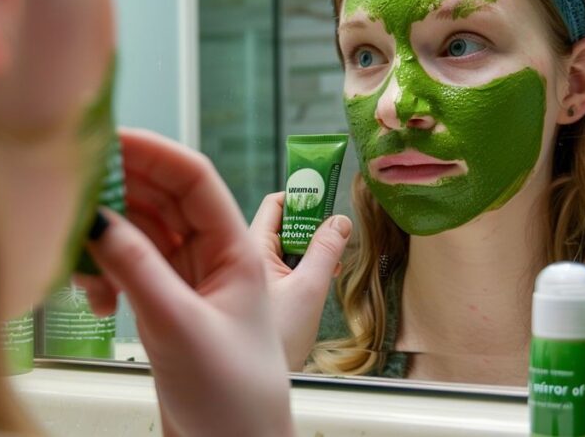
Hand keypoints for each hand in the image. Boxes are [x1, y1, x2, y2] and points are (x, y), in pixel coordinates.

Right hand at [76, 128, 293, 436]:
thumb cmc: (230, 396)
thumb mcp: (179, 326)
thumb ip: (137, 268)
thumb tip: (96, 216)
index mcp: (235, 250)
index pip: (194, 179)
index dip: (153, 152)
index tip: (108, 137)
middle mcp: (212, 257)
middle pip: (163, 198)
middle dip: (121, 190)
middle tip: (74, 186)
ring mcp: (186, 281)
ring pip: (141, 232)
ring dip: (107, 237)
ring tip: (79, 257)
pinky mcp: (164, 304)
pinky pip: (128, 267)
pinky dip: (105, 273)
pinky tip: (94, 299)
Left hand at [249, 192, 350, 370]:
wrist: (254, 388)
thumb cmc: (272, 347)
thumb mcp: (309, 292)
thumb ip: (327, 252)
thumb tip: (341, 220)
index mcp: (249, 248)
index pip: (276, 203)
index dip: (303, 195)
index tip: (329, 196)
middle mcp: (243, 257)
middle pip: (281, 222)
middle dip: (311, 225)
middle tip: (334, 235)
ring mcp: (249, 275)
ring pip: (284, 246)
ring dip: (308, 249)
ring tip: (329, 264)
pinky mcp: (256, 292)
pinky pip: (282, 267)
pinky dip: (302, 267)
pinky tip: (317, 282)